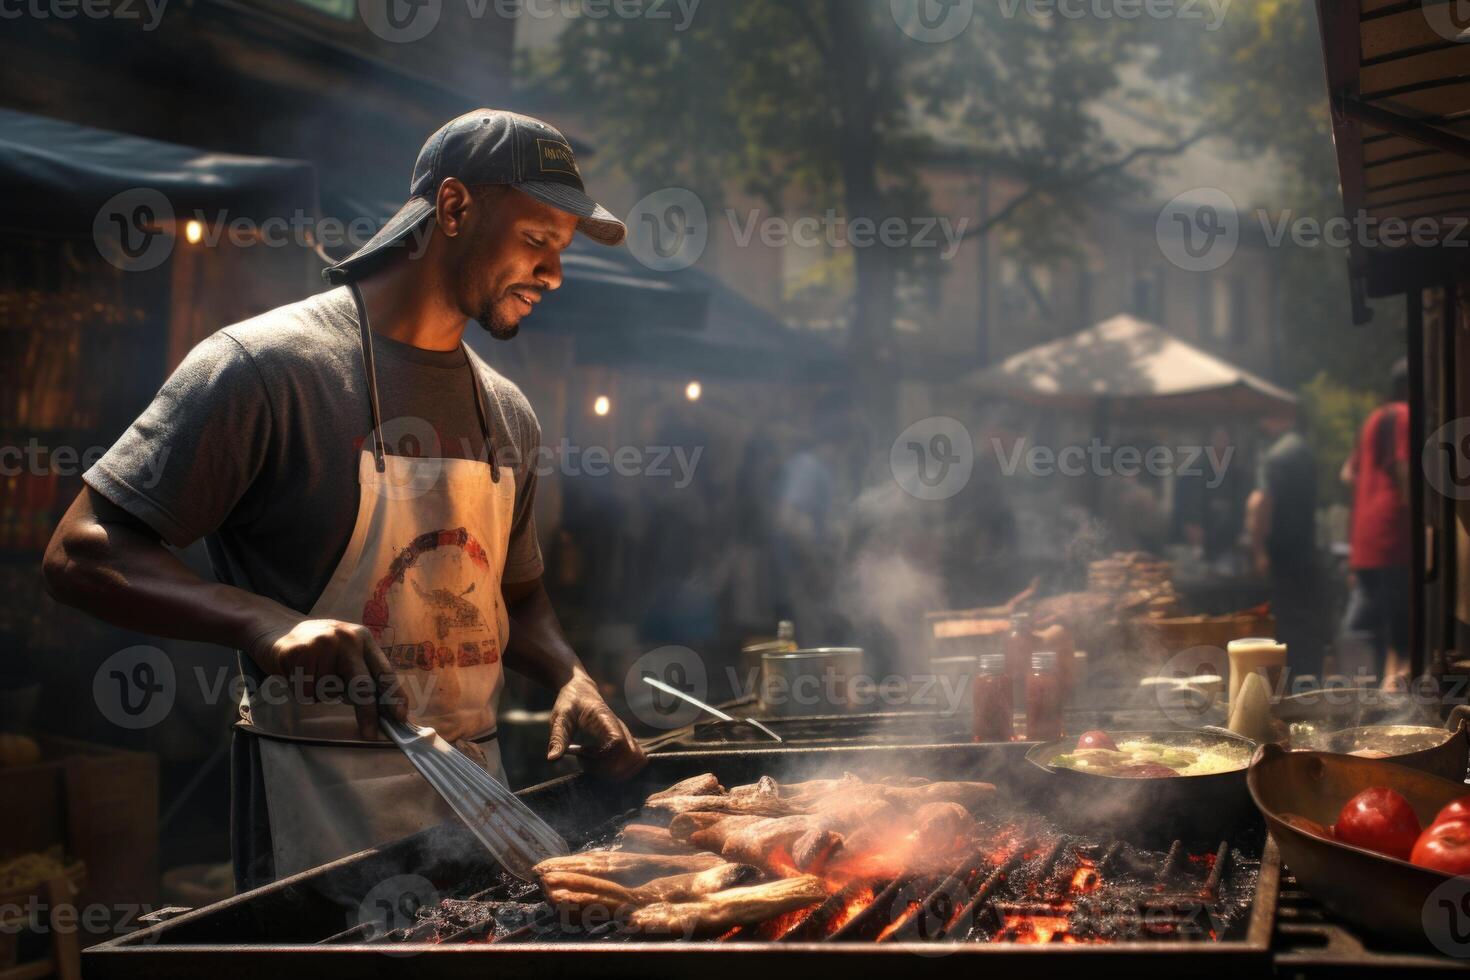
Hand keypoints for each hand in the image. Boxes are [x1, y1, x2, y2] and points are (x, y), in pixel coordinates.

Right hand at [245, 618, 406, 739]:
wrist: (273, 627)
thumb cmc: (316, 647)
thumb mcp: (344, 651)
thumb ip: (361, 673)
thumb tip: (381, 711)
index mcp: (363, 639)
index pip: (384, 671)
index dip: (394, 695)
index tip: (400, 717)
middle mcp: (346, 639)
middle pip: (362, 685)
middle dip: (368, 713)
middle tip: (370, 734)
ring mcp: (322, 644)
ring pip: (330, 692)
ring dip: (322, 694)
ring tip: (312, 676)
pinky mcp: (298, 653)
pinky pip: (307, 691)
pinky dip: (303, 692)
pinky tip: (297, 674)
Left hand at [547, 671, 646, 778]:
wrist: (582, 692)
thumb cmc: (570, 703)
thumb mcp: (560, 718)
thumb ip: (558, 738)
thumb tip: (552, 758)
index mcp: (605, 720)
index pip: (618, 743)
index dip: (606, 758)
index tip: (585, 759)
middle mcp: (621, 729)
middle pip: (632, 756)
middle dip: (610, 769)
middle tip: (586, 763)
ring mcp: (626, 736)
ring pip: (638, 760)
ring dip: (617, 771)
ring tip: (594, 765)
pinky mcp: (627, 742)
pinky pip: (636, 760)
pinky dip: (621, 769)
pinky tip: (601, 764)